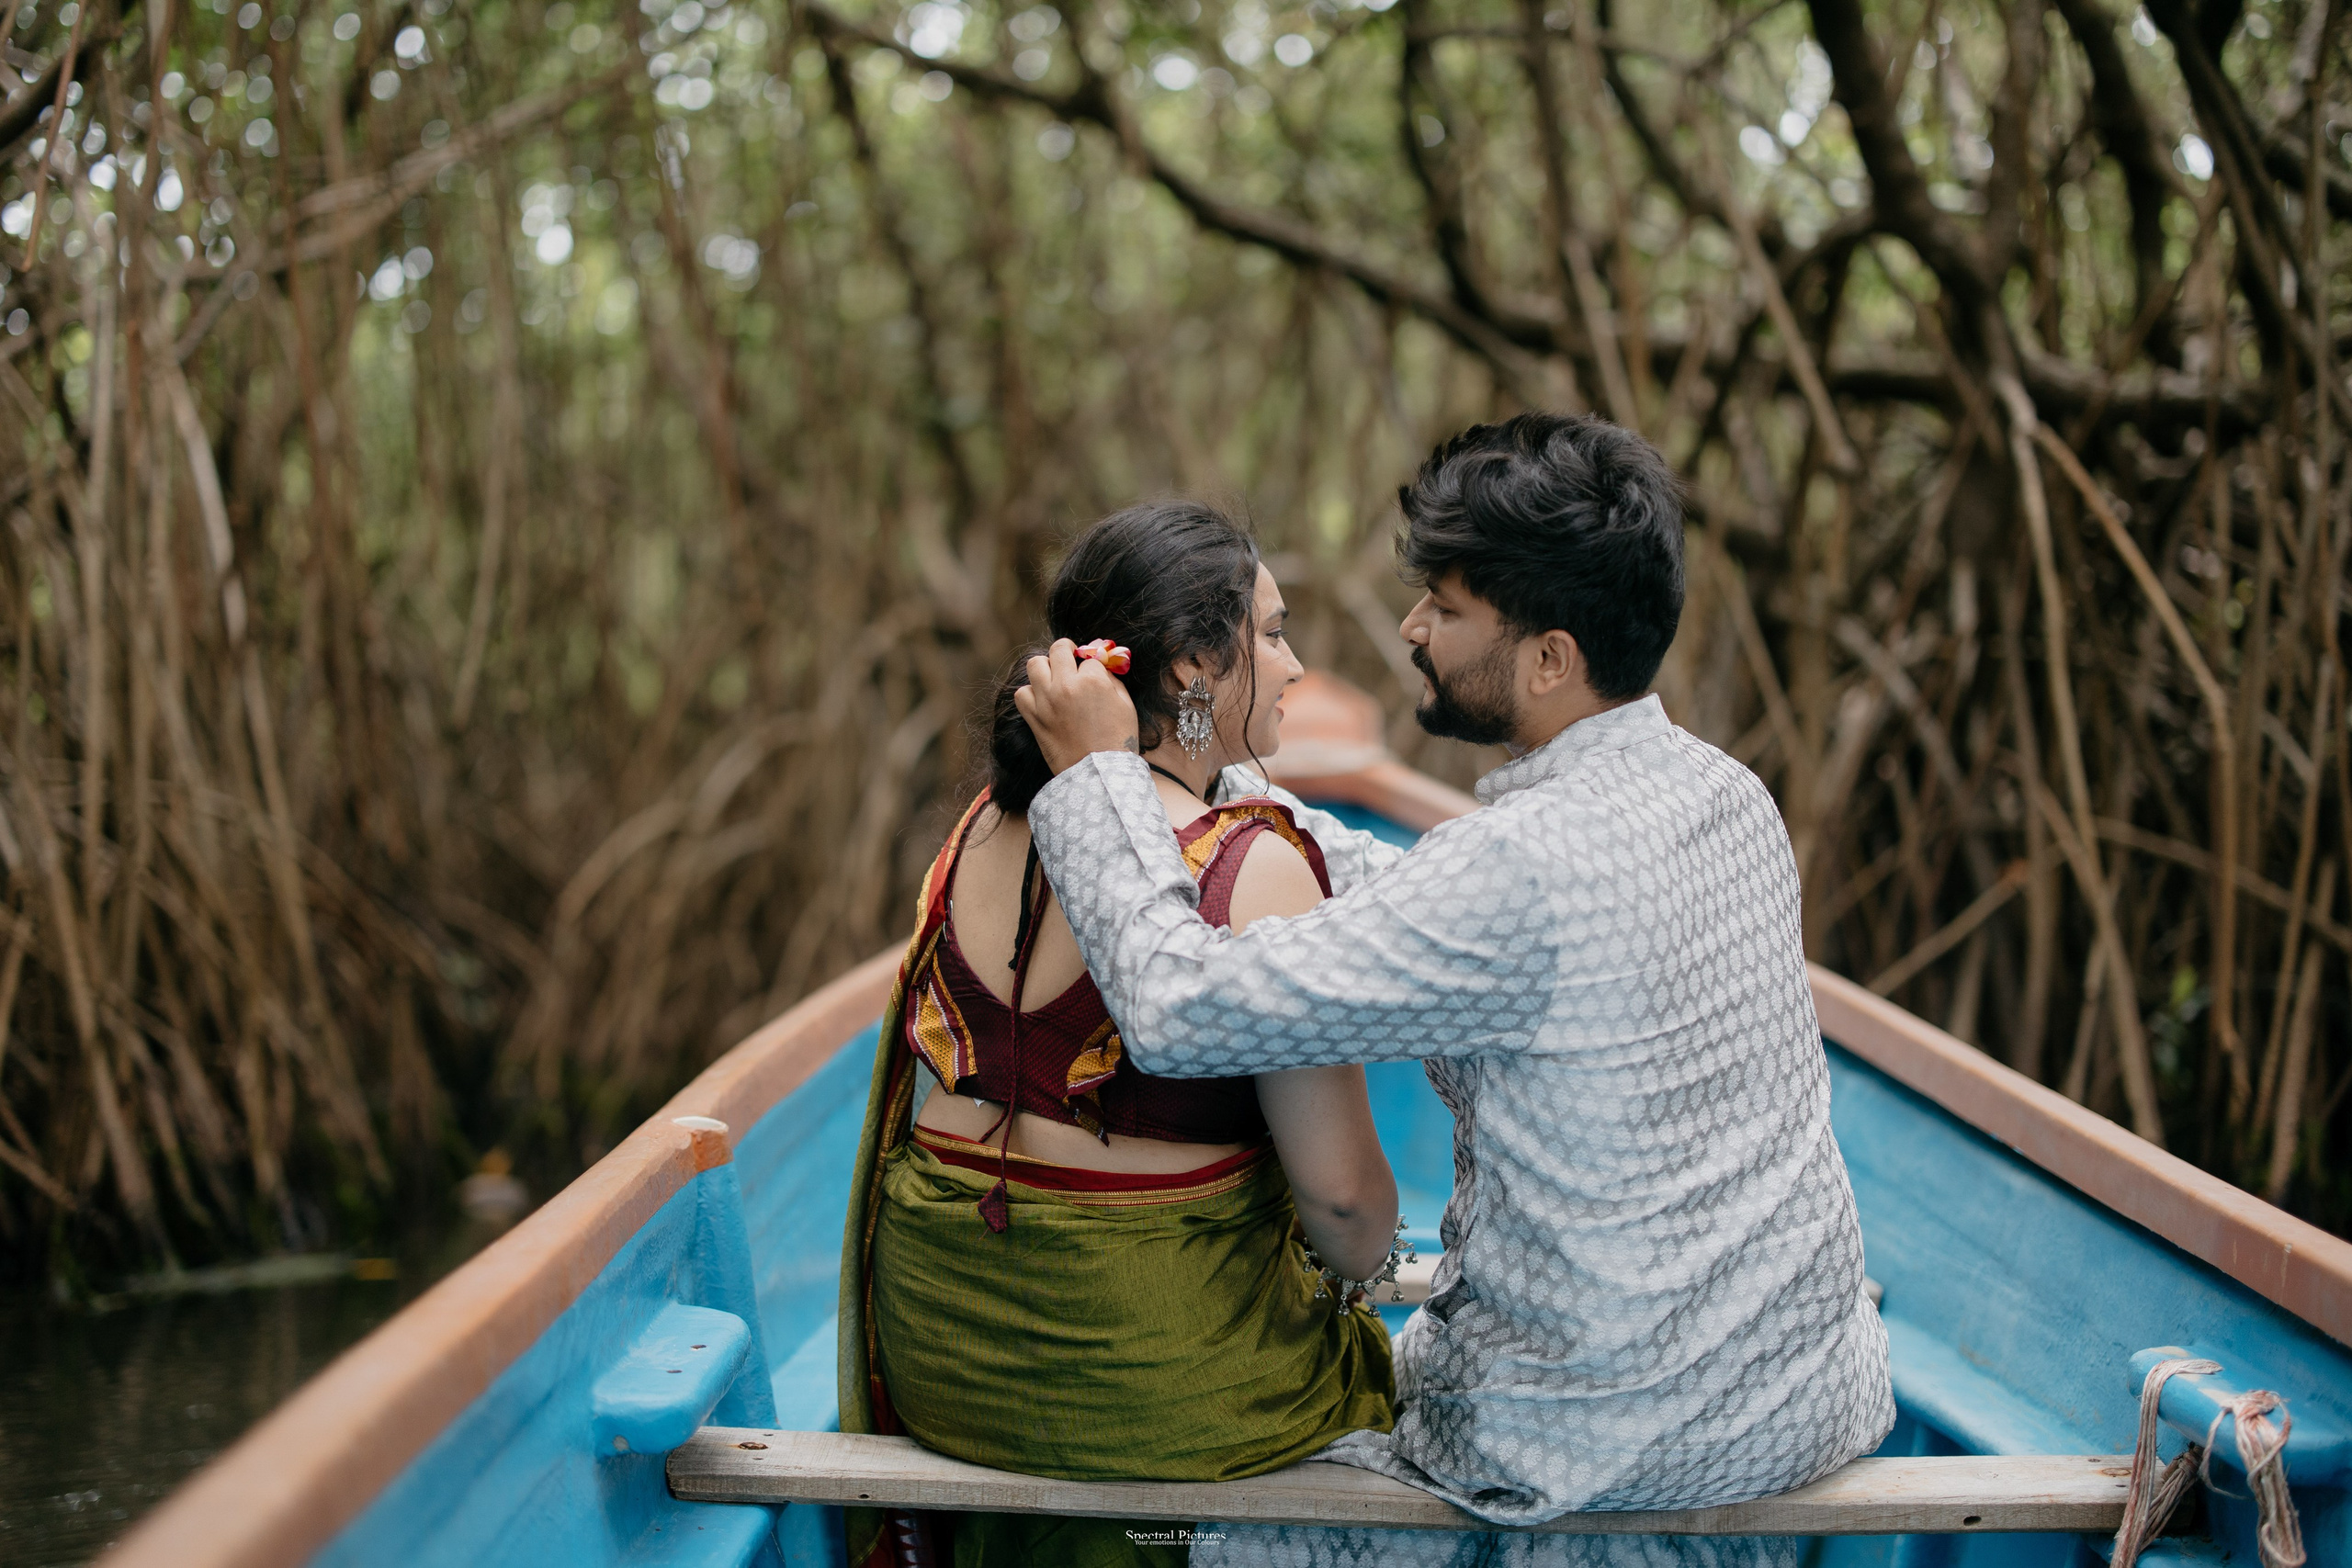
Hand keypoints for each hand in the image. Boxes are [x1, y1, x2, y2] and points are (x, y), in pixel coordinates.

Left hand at [1016, 638, 1140, 774]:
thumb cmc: (1117, 741)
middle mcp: (1066, 685)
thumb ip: (1112, 680)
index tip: (1094, 673)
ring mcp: (1046, 701)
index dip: (1094, 664)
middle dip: (1067, 650)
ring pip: (1034, 664)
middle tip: (1070, 657)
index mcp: (1093, 680)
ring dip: (1045, 666)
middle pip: (1059, 649)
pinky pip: (1021, 693)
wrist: (1099, 775)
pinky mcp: (1034, 718)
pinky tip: (1042, 698)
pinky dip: (1030, 692)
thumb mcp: (1126, 705)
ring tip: (1053, 676)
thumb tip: (1099, 667)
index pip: (1090, 657)